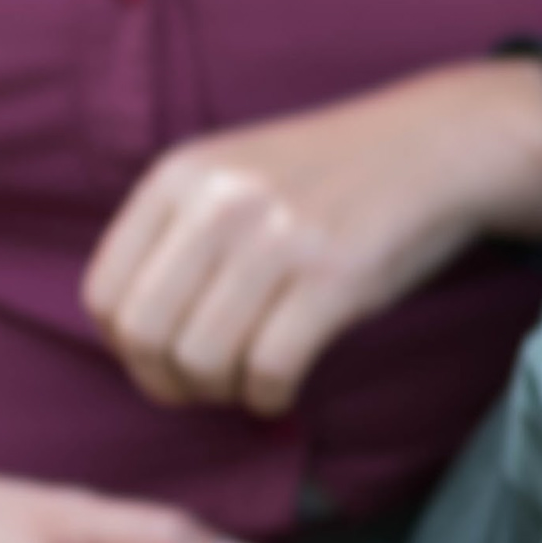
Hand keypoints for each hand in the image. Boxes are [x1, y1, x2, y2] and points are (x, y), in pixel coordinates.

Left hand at [83, 55, 541, 416]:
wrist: (437, 144)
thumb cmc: (326, 179)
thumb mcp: (230, 178)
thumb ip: (173, 240)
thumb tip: (131, 341)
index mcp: (179, 177)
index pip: (104, 293)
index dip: (124, 348)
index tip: (160, 359)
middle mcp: (218, 203)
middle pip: (144, 336)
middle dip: (165, 382)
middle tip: (202, 387)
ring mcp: (276, 237)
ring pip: (201, 360)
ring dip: (220, 392)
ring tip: (246, 381)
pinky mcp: (334, 276)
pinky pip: (268, 370)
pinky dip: (268, 398)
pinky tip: (281, 389)